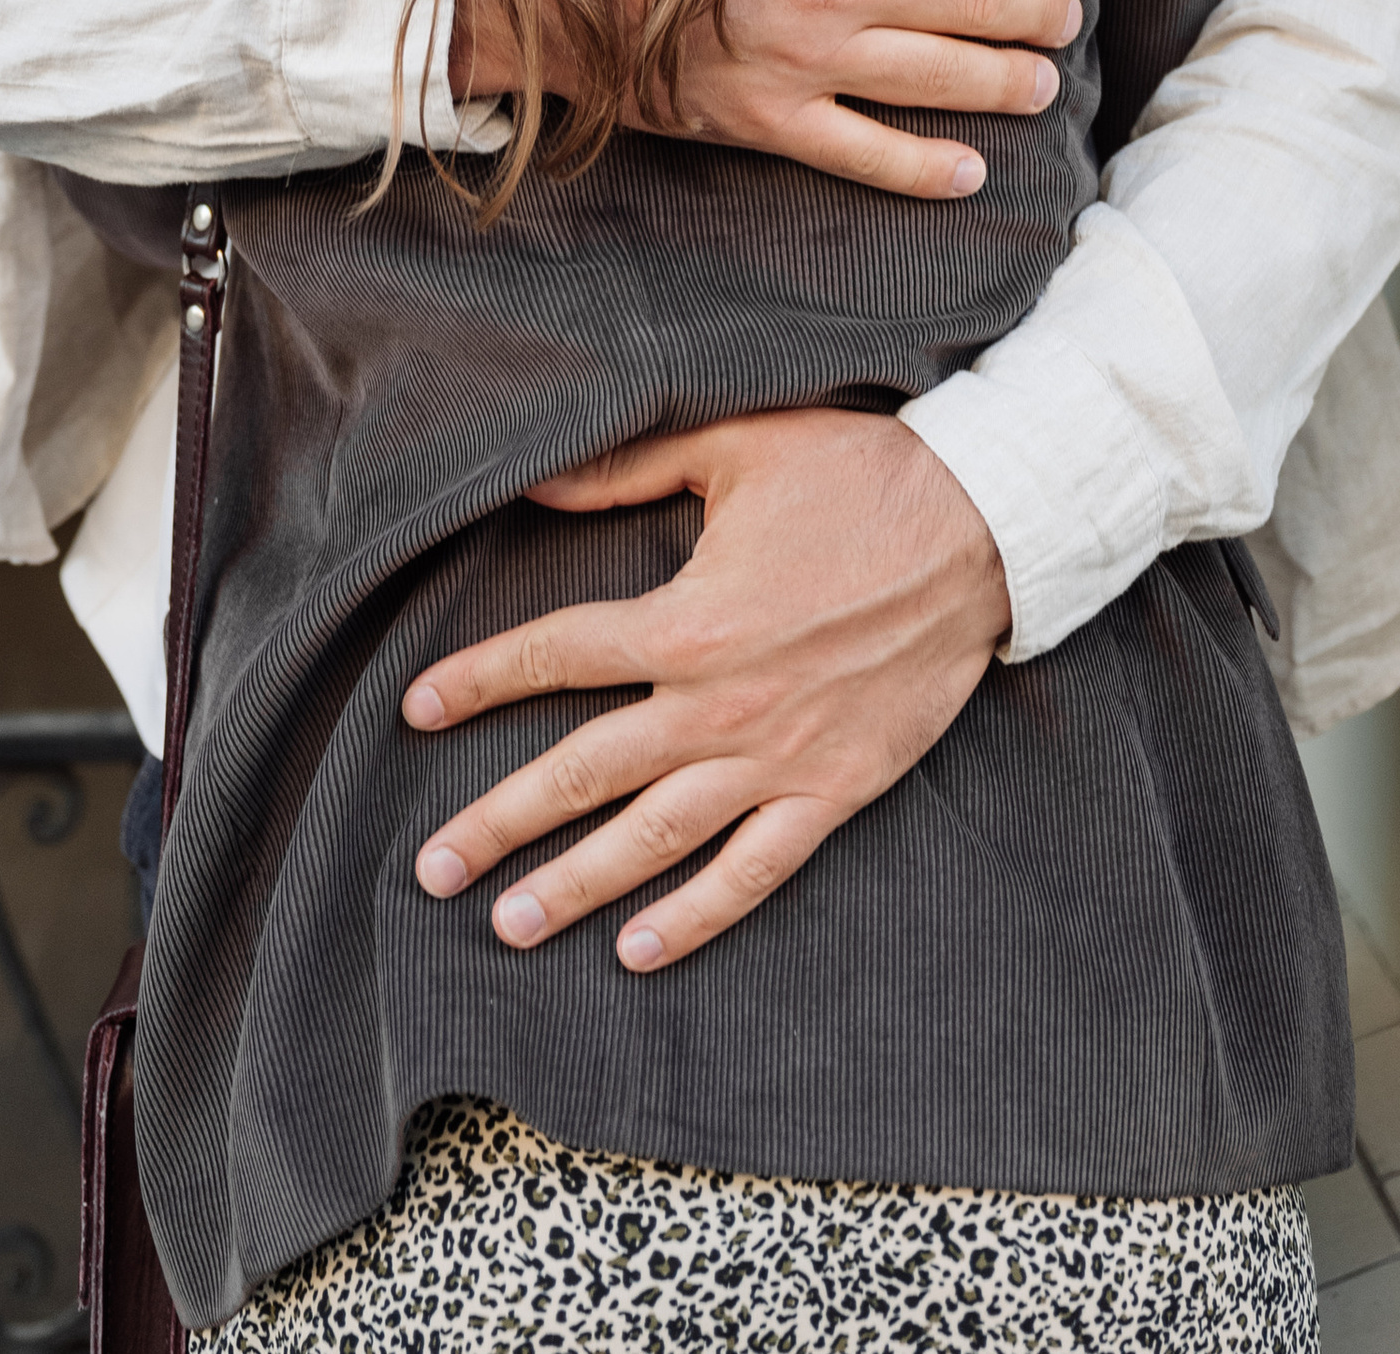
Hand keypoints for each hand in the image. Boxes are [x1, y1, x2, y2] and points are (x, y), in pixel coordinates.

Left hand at [404, 409, 1011, 968]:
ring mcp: (776, 758)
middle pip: (584, 773)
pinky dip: (697, 917)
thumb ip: (629, 470)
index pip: (557, 657)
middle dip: (500, 823)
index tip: (417, 710)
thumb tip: (537, 478)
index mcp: (686, 619)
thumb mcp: (736, 449)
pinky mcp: (834, 791)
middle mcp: (718, 704)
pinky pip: (754, 871)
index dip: (479, 682)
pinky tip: (639, 951)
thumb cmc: (857, 477)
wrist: (982, 531)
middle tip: (432, 869)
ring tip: (508, 923)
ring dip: (577, 885)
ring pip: (656, 839)